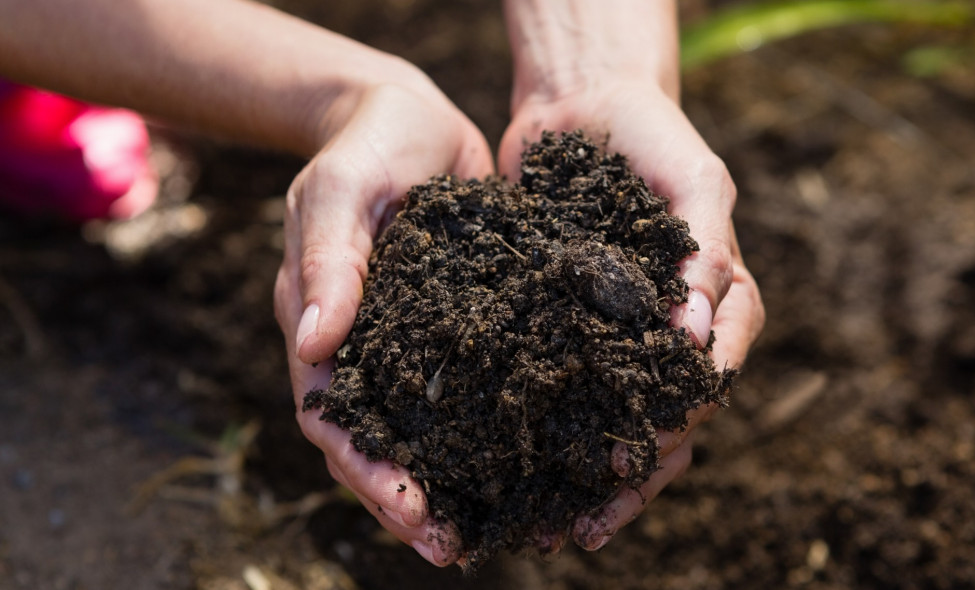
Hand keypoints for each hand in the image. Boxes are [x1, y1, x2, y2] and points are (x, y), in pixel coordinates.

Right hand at [273, 74, 492, 565]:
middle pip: (376, 441)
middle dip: (408, 499)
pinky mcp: (456, 327)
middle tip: (454, 547)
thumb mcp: (341, 190)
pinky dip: (487, 430)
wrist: (410, 117)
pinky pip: (468, 388)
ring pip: (423, 428)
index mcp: (319, 325)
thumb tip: (314, 345)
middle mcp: (362, 347)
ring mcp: (409, 342)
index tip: (410, 509)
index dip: (365, 469)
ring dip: (452, 479)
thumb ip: (328, 262)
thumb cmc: (367, 145)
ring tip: (494, 527)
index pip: (331, 417)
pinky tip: (529, 458)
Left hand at [498, 80, 764, 550]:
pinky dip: (549, 429)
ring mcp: (622, 334)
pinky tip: (517, 469)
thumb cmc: (652, 135)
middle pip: (665, 423)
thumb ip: (708, 249)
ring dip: (589, 477)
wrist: (583, 105)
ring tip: (552, 526)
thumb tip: (694, 333)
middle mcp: (674, 332)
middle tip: (581, 528)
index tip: (624, 471)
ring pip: (616, 420)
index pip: (705, 386)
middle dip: (626, 480)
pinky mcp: (570, 325)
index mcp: (721, 305)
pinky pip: (566, 386)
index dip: (670, 434)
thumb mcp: (697, 178)